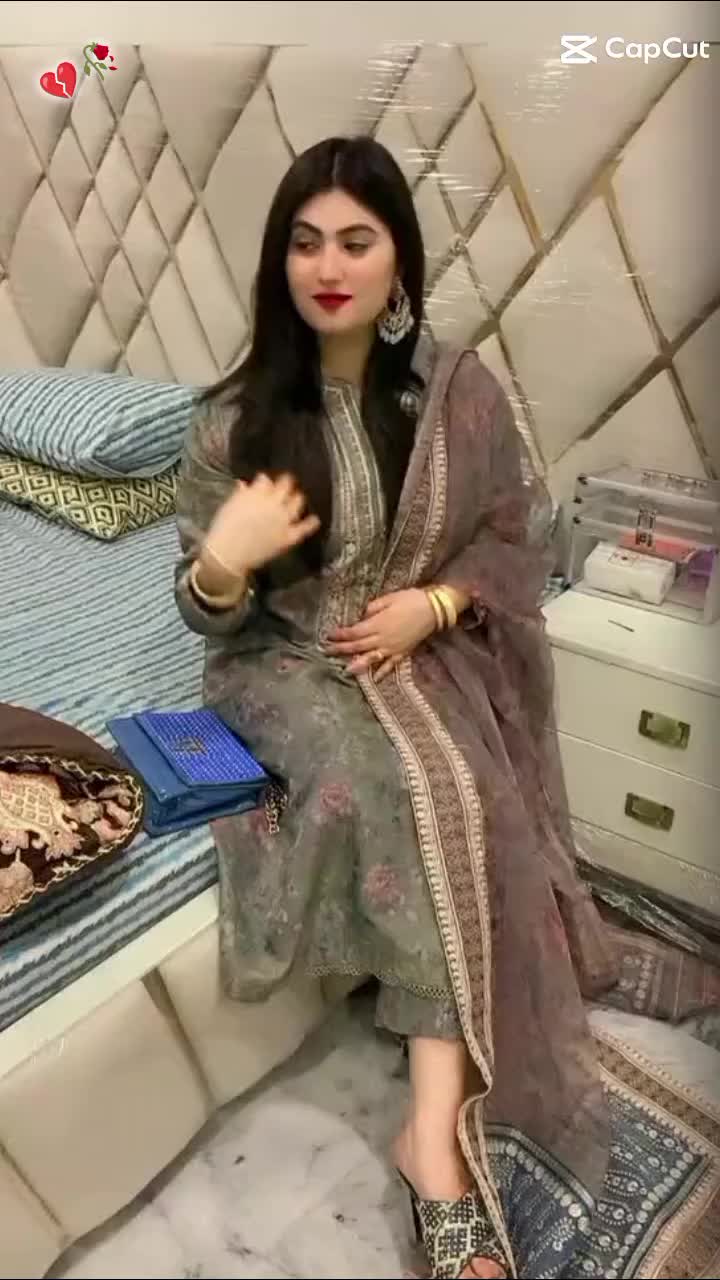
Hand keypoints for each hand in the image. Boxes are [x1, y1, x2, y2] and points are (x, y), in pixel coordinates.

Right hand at [201, 473, 320, 577]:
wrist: (228, 554)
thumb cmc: (224, 529)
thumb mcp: (229, 507)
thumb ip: (240, 495)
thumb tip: (244, 485)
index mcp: (256, 493)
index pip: (266, 479)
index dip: (265, 480)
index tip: (265, 482)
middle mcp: (273, 503)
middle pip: (285, 486)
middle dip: (285, 483)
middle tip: (286, 483)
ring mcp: (283, 519)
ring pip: (297, 502)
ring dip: (297, 498)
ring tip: (298, 498)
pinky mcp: (288, 536)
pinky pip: (303, 528)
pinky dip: (310, 523)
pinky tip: (315, 519)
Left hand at [326, 589, 436, 678]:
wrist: (434, 610)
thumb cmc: (410, 600)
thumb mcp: (388, 598)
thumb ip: (372, 609)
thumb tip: (361, 617)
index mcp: (377, 624)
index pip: (354, 632)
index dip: (340, 635)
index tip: (329, 635)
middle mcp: (382, 639)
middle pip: (358, 646)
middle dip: (341, 649)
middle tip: (327, 652)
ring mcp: (392, 648)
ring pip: (371, 659)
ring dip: (357, 664)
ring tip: (345, 670)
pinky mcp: (402, 653)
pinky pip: (390, 665)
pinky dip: (382, 672)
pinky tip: (374, 678)